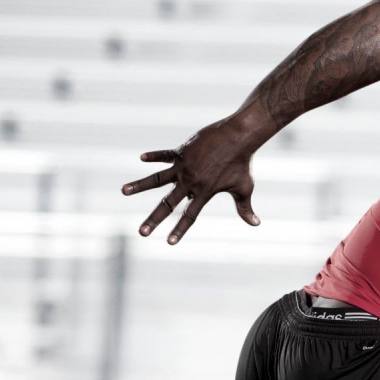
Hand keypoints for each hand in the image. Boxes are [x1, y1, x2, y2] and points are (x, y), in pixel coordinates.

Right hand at [121, 115, 265, 243]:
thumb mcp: (244, 187)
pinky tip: (141, 158)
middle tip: (141, 232)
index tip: (168, 243)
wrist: (238, 136)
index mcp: (205, 193)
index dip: (179, 230)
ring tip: (123, 191)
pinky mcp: (182, 152)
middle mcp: (191, 182)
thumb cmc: (243, 163)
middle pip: (168, 204)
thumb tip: (256, 224)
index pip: (189, 216)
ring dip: (139, 185)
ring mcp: (184, 166)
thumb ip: (245, 208)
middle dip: (154, 219)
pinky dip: (153, 155)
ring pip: (157, 179)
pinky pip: (164, 155)